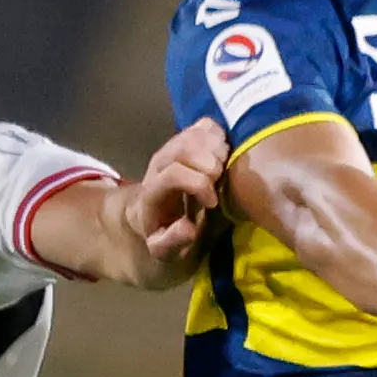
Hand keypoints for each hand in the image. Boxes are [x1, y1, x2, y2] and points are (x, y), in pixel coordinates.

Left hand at [119, 118, 227, 263]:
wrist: (155, 214)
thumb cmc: (164, 234)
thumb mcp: (163, 250)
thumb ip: (171, 243)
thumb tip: (188, 228)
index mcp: (151, 190)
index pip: (173, 173)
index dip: (198, 184)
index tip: (213, 202)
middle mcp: (159, 163)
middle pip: (186, 147)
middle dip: (210, 163)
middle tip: (222, 180)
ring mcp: (173, 146)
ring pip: (196, 133)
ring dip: (218, 148)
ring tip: (225, 167)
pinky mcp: (187, 137)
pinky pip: (205, 125)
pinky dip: (220, 134)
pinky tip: (225, 153)